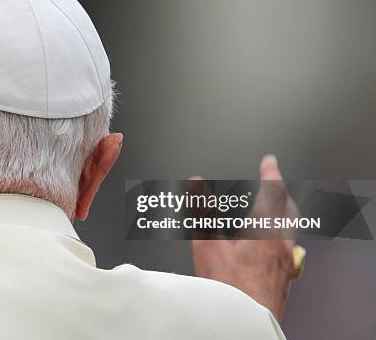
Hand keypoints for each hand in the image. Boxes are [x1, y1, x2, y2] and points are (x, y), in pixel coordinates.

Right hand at [191, 155, 296, 321]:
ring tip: (276, 211)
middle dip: (281, 193)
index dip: (271, 174)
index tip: (270, 162)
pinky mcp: (284, 280)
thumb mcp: (206, 245)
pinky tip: (272, 248)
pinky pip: (289, 250)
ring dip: (284, 215)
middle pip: (289, 211)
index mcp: (264, 231)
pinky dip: (282, 237)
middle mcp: (281, 245)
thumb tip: (195, 182)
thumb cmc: (229, 290)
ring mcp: (286, 264)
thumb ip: (200, 210)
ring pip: (291, 231)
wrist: (244, 324)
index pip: (273, 193)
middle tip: (275, 183)